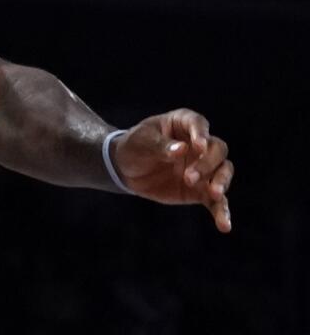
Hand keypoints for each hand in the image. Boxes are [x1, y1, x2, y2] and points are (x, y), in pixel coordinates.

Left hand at [111, 108, 232, 232]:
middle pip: (217, 150)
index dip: (201, 134)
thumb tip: (182, 150)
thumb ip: (160, 146)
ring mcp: (203, 168)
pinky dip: (221, 212)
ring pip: (223, 172)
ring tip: (213, 194)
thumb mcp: (141, 142)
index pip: (198, 124)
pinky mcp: (201, 191)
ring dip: (221, 182)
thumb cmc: (134, 146)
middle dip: (207, 164)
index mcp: (183, 123)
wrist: (124, 168)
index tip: (199, 146)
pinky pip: (216, 201)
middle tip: (189, 178)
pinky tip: (224, 225)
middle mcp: (199, 145)